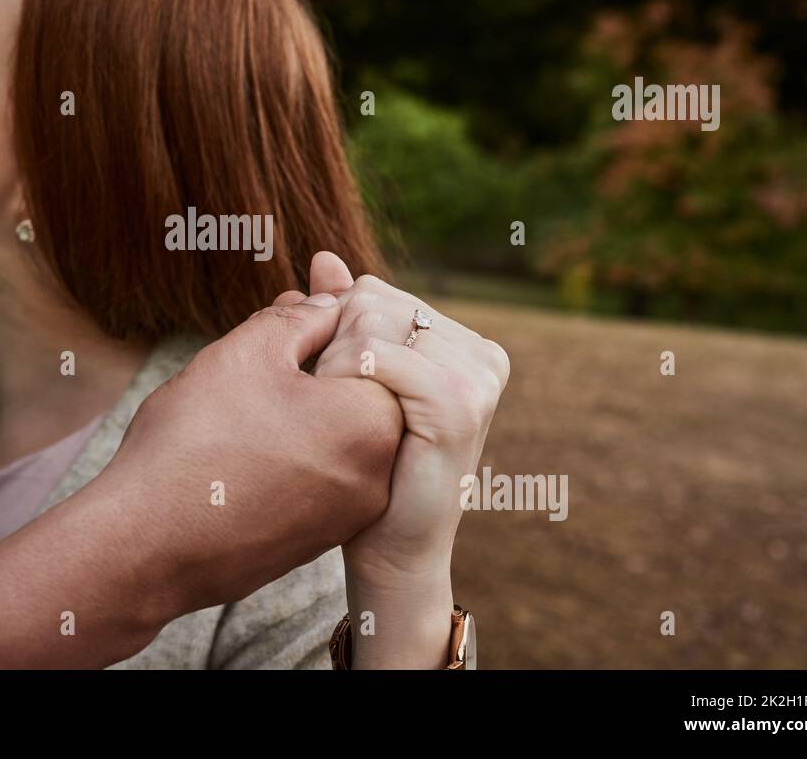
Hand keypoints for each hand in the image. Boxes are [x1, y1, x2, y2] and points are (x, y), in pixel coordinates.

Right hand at [95, 291, 403, 623]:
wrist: (145, 544)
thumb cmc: (196, 440)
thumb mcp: (248, 352)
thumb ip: (301, 318)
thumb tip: (329, 306)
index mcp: (374, 422)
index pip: (374, 348)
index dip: (332, 317)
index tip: (293, 307)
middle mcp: (378, 475)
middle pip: (358, 392)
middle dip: (319, 358)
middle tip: (269, 339)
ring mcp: (348, 515)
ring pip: (336, 434)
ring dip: (303, 403)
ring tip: (248, 387)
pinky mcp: (316, 540)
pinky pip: (316, 475)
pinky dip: (290, 448)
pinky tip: (243, 436)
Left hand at [299, 253, 508, 666]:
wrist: (389, 549)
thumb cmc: (368, 469)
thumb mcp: (353, 383)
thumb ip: (345, 319)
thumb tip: (323, 255)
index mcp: (466, 344)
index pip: (374, 293)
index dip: (334, 334)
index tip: (333, 387)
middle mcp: (482, 353)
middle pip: (371, 301)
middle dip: (333, 347)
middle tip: (335, 405)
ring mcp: (478, 376)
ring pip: (370, 324)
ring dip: (336, 369)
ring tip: (345, 417)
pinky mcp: (458, 403)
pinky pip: (375, 357)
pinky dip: (344, 381)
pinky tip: (348, 419)